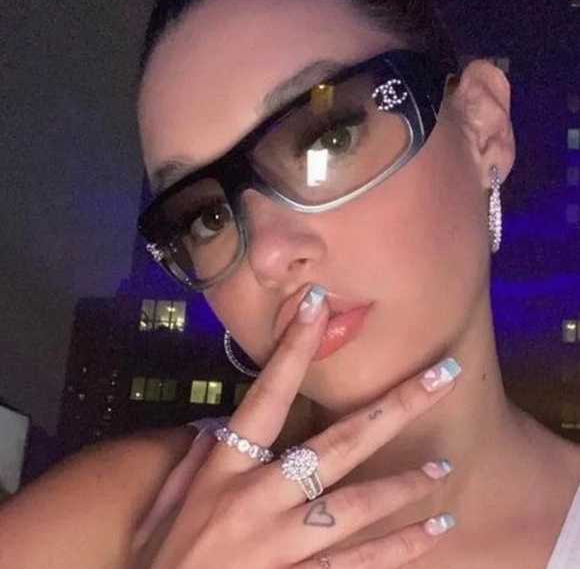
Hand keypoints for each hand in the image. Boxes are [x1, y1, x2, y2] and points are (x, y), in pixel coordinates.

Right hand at [146, 287, 460, 567]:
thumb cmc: (162, 554)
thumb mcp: (168, 495)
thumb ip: (196, 456)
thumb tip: (224, 422)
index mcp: (225, 468)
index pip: (267, 396)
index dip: (293, 349)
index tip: (318, 306)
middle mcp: (260, 498)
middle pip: (336, 445)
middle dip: (392, 407)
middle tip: (441, 376)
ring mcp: (284, 545)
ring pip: (357, 505)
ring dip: (404, 482)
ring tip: (443, 464)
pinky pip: (358, 564)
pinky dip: (401, 547)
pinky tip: (436, 530)